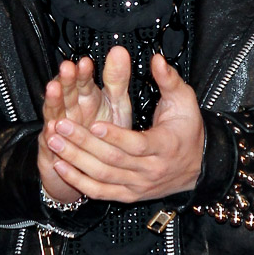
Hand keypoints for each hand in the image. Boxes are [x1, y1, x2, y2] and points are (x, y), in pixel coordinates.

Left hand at [46, 52, 204, 202]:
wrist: (198, 167)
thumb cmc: (188, 131)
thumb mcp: (184, 101)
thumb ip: (169, 80)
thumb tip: (157, 60)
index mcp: (164, 146)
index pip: (136, 144)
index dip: (114, 136)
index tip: (94, 124)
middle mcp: (150, 170)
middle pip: (113, 160)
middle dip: (83, 143)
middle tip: (62, 125)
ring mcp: (138, 185)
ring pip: (102, 176)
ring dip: (75, 160)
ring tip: (54, 141)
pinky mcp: (128, 194)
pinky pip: (100, 192)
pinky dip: (79, 181)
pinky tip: (61, 166)